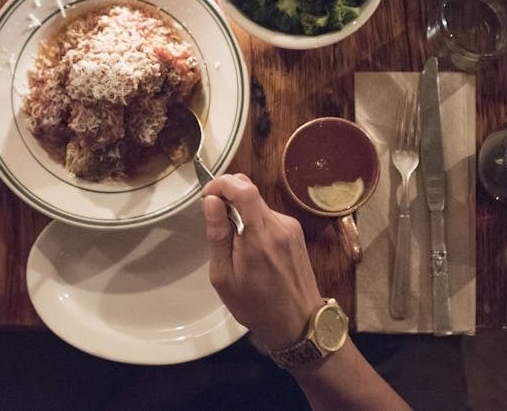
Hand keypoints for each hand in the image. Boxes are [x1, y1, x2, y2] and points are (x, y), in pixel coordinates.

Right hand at [202, 174, 323, 351]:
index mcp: (259, 237)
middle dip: (228, 195)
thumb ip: (218, 235)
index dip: (221, 183)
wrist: (299, 324)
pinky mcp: (296, 233)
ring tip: (234, 245)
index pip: (243, 189)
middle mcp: (279, 226)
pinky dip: (254, 223)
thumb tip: (211, 201)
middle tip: (215, 218)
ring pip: (258, 204)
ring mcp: (291, 228)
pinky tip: (252, 250)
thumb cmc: (256, 307)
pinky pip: (268, 216)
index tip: (207, 194)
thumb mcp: (224, 278)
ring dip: (241, 212)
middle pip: (250, 190)